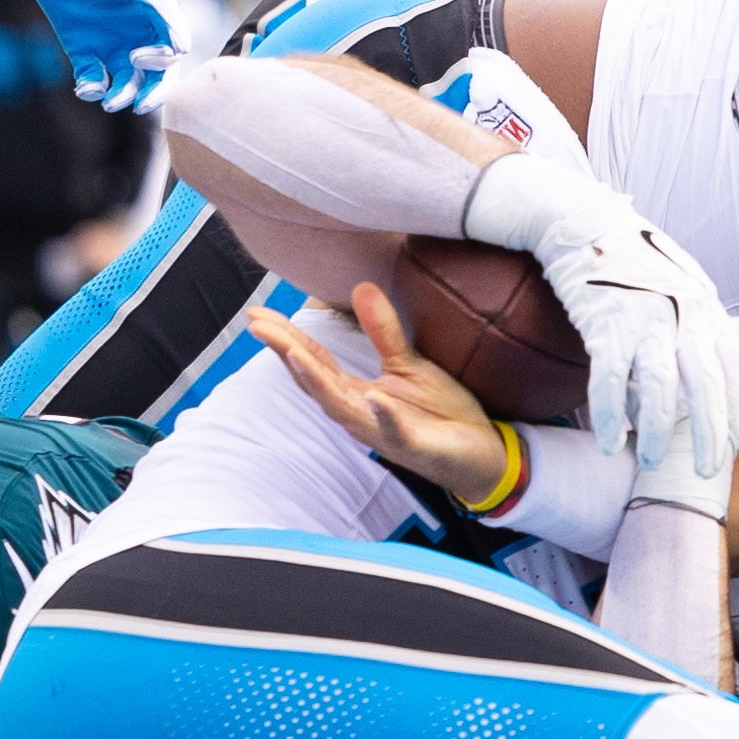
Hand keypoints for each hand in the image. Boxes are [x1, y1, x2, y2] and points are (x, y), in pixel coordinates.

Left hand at [11, 0, 184, 111]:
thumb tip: (184, 49)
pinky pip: (93, 78)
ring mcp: (110, 42)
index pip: (172, 55)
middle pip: (154, 77)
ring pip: (125, 83)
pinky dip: (92, 89)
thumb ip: (164, 11)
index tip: (137, 56)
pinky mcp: (81, 47)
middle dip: (150, 95)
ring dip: (121, 96)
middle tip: (139, 107)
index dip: (162, 64)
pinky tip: (87, 88)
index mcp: (158, 18)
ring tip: (107, 102)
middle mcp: (138, 34)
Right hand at [249, 285, 509, 497]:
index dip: (286, 338)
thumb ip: (383, 331)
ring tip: (293, 354)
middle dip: (286, 353)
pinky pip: (395, 431)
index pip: (314, 361)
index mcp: (356, 393)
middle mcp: (359, 413)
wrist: (481, 452)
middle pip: (315, 381)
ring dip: (317, 381)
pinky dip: (383, 415)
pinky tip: (374, 398)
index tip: (258, 314)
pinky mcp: (412, 446)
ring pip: (342, 407)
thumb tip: (361, 286)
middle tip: (259, 326)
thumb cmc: (440, 412)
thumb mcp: (409, 364)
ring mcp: (382, 431)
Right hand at [465, 150, 738, 474]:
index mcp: (706, 311)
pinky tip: (611, 442)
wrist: (584, 222)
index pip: (735, 367)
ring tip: (653, 462)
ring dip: (658, 429)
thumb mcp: (694, 290)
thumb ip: (727, 328)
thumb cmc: (642, 264)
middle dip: (711, 431)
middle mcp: (682, 315)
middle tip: (711, 473)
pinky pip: (610, 377)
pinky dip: (611, 413)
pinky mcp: (604, 322)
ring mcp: (644, 318)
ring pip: (660, 384)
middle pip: (705, 382)